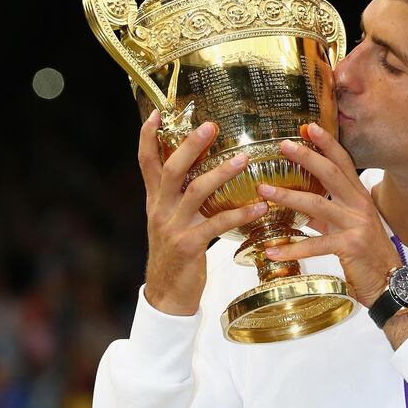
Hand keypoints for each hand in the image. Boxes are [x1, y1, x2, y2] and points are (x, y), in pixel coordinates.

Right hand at [139, 110, 268, 314]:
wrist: (166, 294)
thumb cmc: (176, 252)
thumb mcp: (170, 220)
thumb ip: (181, 196)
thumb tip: (203, 168)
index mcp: (155, 200)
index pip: (146, 162)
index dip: (148, 137)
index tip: (156, 113)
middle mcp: (160, 209)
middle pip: (172, 170)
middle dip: (190, 146)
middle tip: (211, 125)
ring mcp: (173, 227)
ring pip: (195, 192)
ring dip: (221, 174)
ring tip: (244, 160)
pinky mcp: (189, 245)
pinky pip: (218, 225)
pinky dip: (240, 214)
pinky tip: (261, 206)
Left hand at [260, 123, 401, 307]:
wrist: (388, 282)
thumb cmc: (367, 254)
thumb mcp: (346, 228)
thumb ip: (325, 215)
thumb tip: (299, 206)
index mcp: (359, 197)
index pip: (344, 162)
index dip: (327, 143)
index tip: (309, 127)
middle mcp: (360, 205)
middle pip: (332, 173)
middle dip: (307, 157)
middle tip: (284, 144)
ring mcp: (356, 224)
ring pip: (318, 204)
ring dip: (288, 196)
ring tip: (264, 191)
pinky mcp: (350, 246)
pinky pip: (316, 244)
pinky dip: (292, 248)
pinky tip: (272, 252)